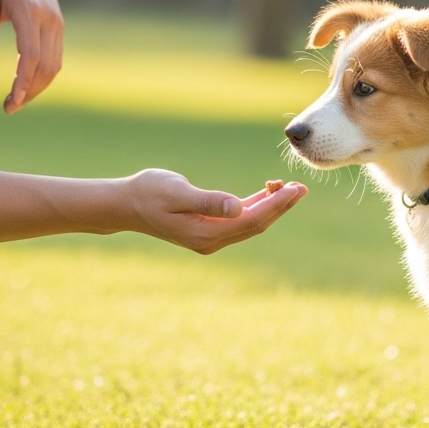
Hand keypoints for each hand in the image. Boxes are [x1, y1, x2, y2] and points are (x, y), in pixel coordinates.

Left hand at [0, 0, 63, 114]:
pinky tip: (27, 85)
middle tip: (9, 108)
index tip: (13, 100)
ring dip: (38, 87)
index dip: (23, 81)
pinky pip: (55, 57)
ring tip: (16, 102)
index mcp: (30, 11)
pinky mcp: (58, 27)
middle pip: (46, 65)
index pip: (31, 54)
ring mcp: (57, 23)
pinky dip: (43, 75)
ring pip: (54, 65)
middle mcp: (49, 19)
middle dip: (30, 91)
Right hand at [128, 172, 307, 253]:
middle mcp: (211, 240)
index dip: (276, 205)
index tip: (295, 190)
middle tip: (303, 187)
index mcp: (206, 233)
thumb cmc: (148, 193)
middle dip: (281, 206)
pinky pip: (239, 219)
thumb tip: (236, 206)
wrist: (125, 204)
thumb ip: (207, 200)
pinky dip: (255, 205)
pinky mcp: (208, 228)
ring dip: (271, 206)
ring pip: (250, 222)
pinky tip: (268, 192)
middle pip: (256, 224)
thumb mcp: (176, 192)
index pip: (251, 220)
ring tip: (292, 188)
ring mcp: (210, 236)